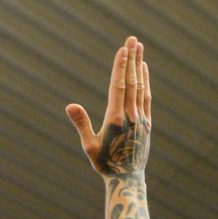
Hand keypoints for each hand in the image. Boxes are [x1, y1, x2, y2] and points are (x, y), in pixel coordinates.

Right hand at [65, 36, 149, 177]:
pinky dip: (145, 81)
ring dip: (139, 66)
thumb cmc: (104, 164)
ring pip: (140, 87)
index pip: (119, 86)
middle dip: (132, 59)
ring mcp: (141, 119)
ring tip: (139, 48)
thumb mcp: (89, 146)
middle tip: (132, 39)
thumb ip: (81, 124)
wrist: (127, 179)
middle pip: (131, 81)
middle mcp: (131, 116)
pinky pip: (146, 97)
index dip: (121, 66)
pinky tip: (143, 69)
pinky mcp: (147, 123)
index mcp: (115, 119)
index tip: (123, 49)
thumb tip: (70, 105)